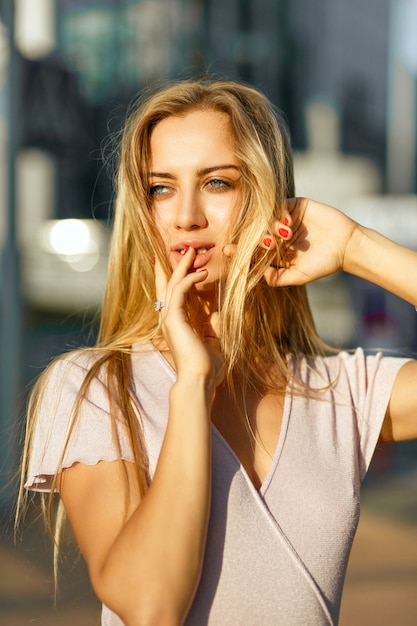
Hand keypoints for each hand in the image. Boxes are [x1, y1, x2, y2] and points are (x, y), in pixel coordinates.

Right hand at [154, 248, 224, 389]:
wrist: (199, 380)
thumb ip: (213, 326)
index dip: (174, 278)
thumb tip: (217, 312)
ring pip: (173, 284)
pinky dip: (190, 280)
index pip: (172, 296)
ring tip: (194, 252)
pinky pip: (180, 291)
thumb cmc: (206, 367)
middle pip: (169, 285)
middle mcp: (169, 319)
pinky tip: (203, 273)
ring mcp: (169, 318)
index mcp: (176, 324)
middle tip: (187, 249)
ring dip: (183, 267)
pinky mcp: (174, 318)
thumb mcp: (213, 342)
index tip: (177, 263)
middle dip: (177, 266)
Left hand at [223, 198, 357, 287]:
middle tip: (264, 243)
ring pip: (266, 219)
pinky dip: (279, 214)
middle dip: (255, 238)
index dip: (239, 250)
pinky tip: (289, 224)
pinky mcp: (296, 206)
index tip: (227, 249)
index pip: (253, 250)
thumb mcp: (298, 275)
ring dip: (270, 227)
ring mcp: (285, 219)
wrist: (347, 245)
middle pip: (256, 233)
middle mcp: (277, 235)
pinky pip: (279, 206)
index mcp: (275, 251)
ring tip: (284, 235)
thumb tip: (259, 277)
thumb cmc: (324, 263)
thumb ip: (278, 278)